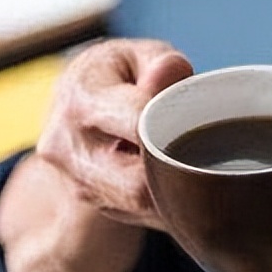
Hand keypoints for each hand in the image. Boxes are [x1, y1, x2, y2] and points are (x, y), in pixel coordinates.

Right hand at [0, 38, 191, 271]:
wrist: (74, 107)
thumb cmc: (120, 75)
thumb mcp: (140, 55)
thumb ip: (161, 63)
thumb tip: (173, 72)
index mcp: (81, 100)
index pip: (136, 124)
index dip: (175, 125)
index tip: (200, 120)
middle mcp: (68, 147)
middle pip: (137, 184)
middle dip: (177, 170)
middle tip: (203, 148)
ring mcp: (77, 183)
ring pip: (142, 206)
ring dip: (174, 190)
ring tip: (191, 160)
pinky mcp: (92, 204)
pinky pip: (141, 216)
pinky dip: (166, 202)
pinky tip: (176, 179)